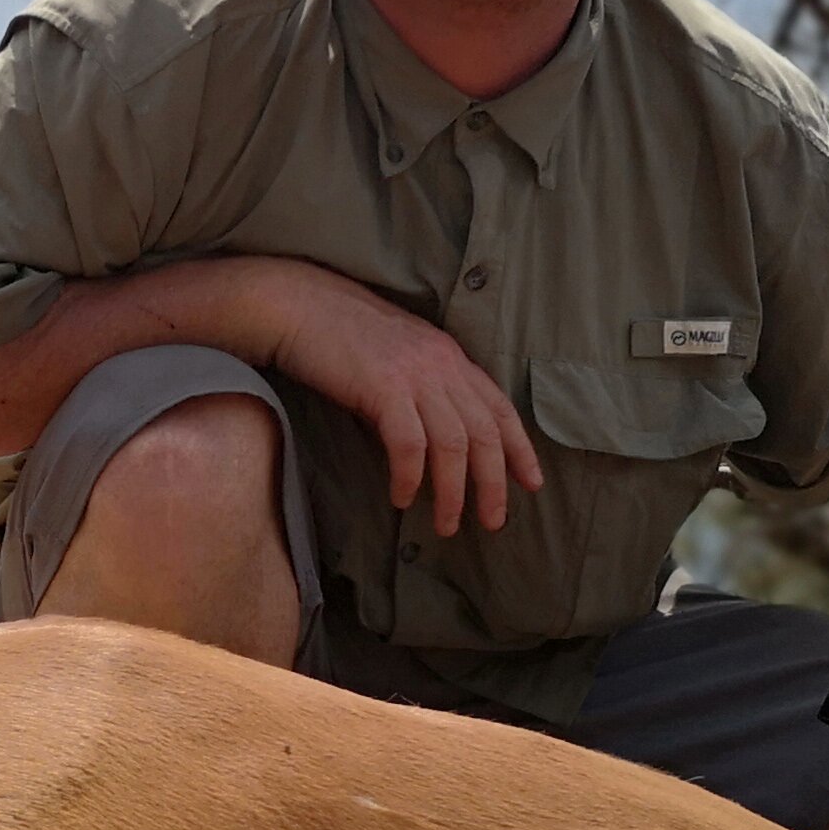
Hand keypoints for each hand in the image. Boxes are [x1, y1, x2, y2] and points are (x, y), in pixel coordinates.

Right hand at [241, 263, 541, 534]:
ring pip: (453, 445)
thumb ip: (420, 388)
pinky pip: (409, 445)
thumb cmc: (336, 334)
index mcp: (449, 356)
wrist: (297, 305)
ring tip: (445, 524)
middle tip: (492, 522)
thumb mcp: (396, 357)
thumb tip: (429, 438)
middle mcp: (441, 365)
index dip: (520, 448)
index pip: (499, 407)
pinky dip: (409, 476)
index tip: (531, 483)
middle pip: (484, 433)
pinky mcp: (384, 387)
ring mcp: (414, 375)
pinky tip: (401, 498)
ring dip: (452, 492)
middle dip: (493, 484)